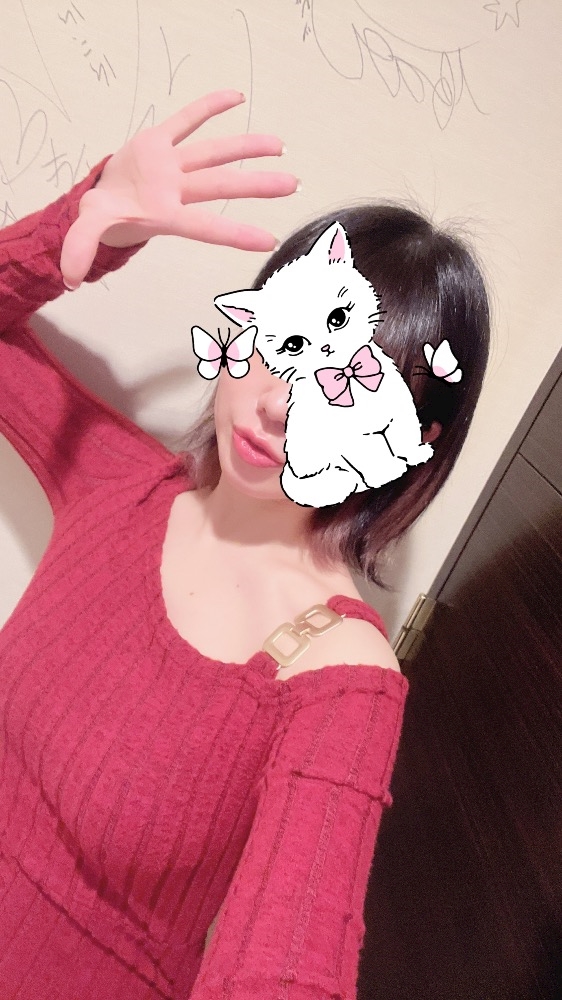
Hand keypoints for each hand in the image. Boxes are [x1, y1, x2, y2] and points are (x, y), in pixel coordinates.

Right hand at [60, 89, 298, 288]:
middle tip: (293, 185)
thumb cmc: (107, 217)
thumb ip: (81, 248)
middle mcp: (176, 190)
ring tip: (280, 146)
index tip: (267, 242)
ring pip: (214, 154)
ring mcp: (171, 164)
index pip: (204, 227)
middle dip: (255, 186)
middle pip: (220, 186)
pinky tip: (238, 98)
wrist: (104, 198)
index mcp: (164, 214)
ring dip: (247, 148)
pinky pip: (188, 119)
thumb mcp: (90, 229)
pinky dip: (209, 107)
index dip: (234, 233)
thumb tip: (68, 278)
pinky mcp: (160, 139)